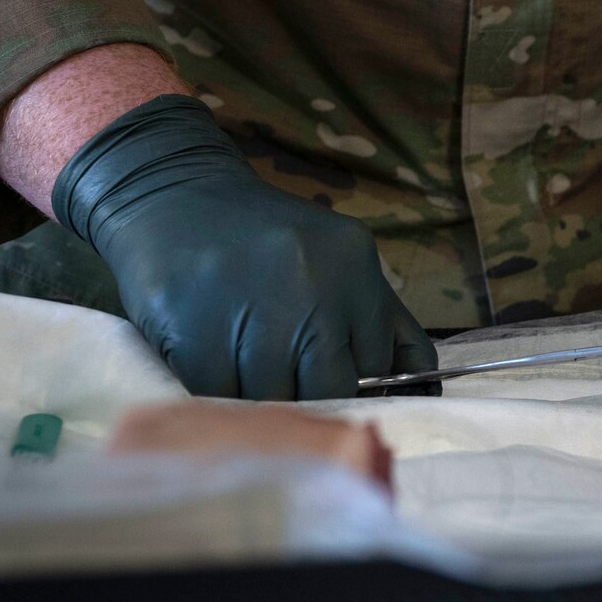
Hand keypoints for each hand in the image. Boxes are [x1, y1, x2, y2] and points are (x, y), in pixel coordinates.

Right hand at [53, 96, 434, 398]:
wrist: (176, 196)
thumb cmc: (264, 240)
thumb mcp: (335, 261)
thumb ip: (379, 322)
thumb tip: (425, 390)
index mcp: (355, 266)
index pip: (378, 363)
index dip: (358, 393)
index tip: (337, 402)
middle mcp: (313, 286)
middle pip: (330, 389)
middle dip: (311, 404)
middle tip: (288, 397)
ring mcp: (255, 309)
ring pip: (274, 401)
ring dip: (261, 405)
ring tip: (245, 379)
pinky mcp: (197, 332)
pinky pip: (220, 399)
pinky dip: (218, 399)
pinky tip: (213, 371)